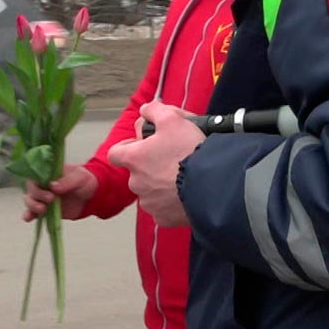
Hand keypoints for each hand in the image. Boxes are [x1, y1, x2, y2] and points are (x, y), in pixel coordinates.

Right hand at [22, 165, 97, 221]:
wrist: (91, 197)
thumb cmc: (84, 181)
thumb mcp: (80, 177)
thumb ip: (67, 181)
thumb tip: (53, 186)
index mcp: (49, 172)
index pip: (35, 172)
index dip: (37, 179)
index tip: (47, 185)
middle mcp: (43, 184)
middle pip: (31, 188)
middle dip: (37, 194)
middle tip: (51, 198)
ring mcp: (42, 197)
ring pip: (29, 200)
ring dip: (32, 205)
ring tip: (43, 209)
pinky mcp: (45, 209)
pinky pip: (33, 213)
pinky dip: (29, 215)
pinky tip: (28, 218)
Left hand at [107, 101, 204, 226]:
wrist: (213, 184)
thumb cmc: (190, 151)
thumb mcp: (173, 119)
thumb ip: (154, 110)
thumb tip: (145, 110)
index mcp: (134, 159)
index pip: (115, 153)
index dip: (127, 147)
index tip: (141, 145)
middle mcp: (136, 183)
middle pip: (136, 172)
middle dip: (150, 165)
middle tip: (171, 158)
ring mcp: (149, 203)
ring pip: (150, 191)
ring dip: (161, 184)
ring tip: (182, 176)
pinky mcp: (164, 218)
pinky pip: (164, 209)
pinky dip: (172, 202)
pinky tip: (186, 193)